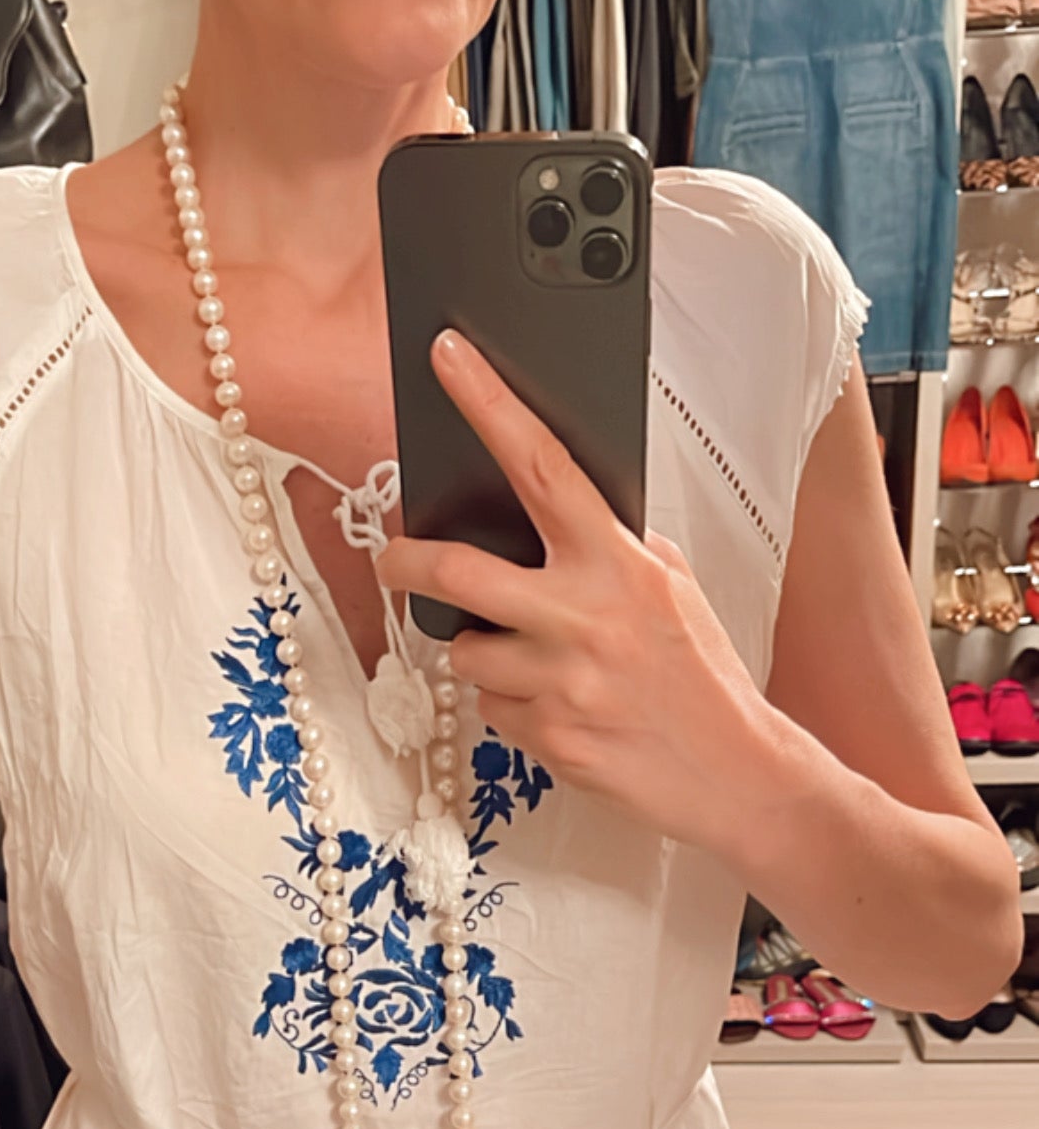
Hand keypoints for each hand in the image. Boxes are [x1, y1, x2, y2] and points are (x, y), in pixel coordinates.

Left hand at [376, 332, 781, 859]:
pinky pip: (491, 708)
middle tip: (396, 561)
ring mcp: (562, 680)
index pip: (543, 463)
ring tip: (539, 666)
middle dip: (409, 564)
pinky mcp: (548, 737)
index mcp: (620, 561)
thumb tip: (545, 515)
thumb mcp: (671, 588)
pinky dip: (511, 705)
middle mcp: (585, 615)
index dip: (489, 403)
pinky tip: (561, 709)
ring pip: (466, 653)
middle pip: (457, 572)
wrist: (732, 772)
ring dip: (484, 655)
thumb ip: (611, 549)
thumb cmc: (699, 676)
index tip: (447, 357)